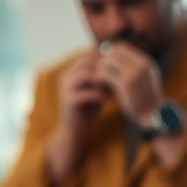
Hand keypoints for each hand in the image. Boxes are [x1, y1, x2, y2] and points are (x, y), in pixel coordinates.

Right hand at [45, 51, 110, 186]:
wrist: (75, 130)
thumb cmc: (88, 108)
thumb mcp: (96, 89)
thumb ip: (103, 77)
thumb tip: (120, 64)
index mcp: (71, 72)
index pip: (88, 56)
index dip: (105, 60)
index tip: (118, 68)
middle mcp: (66, 78)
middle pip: (86, 62)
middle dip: (104, 69)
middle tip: (117, 77)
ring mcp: (66, 89)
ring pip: (86, 75)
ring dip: (102, 81)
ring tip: (112, 89)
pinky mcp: (69, 101)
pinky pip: (87, 93)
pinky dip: (100, 95)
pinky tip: (107, 101)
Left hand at [93, 42, 164, 125]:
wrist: (153, 116)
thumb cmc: (144, 99)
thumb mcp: (142, 79)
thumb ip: (130, 68)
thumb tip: (109, 57)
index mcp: (145, 61)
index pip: (120, 47)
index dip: (109, 55)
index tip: (104, 67)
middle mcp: (142, 64)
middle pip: (112, 53)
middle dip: (103, 63)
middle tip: (99, 75)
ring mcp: (135, 73)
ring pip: (106, 62)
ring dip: (99, 71)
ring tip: (99, 82)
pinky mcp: (125, 84)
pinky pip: (105, 75)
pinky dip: (98, 80)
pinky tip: (99, 88)